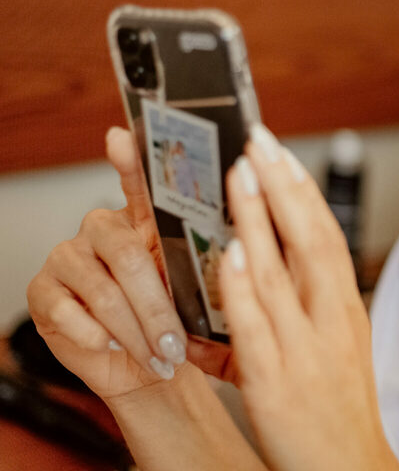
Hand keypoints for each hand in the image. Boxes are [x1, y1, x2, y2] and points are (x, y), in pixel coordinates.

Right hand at [26, 128, 234, 398]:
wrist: (149, 370)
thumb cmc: (181, 326)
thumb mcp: (202, 294)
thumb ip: (210, 263)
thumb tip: (245, 242)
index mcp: (146, 220)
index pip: (139, 181)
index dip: (129, 159)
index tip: (122, 137)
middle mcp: (103, 228)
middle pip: (129, 256)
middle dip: (158, 308)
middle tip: (178, 342)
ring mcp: (69, 256)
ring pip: (104, 291)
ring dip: (135, 332)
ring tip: (160, 356)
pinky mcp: (43, 290)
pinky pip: (69, 311)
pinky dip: (97, 337)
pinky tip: (113, 346)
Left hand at [217, 124, 398, 470]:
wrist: (349, 467)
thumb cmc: (336, 405)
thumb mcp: (334, 343)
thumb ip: (308, 299)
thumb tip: (266, 253)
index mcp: (344, 307)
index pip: (326, 234)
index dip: (301, 189)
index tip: (278, 151)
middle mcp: (331, 320)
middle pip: (311, 239)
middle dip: (282, 185)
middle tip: (257, 140)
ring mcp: (304, 349)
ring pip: (282, 272)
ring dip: (258, 219)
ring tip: (238, 175)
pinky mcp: (276, 382)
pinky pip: (257, 326)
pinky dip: (245, 286)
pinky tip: (231, 253)